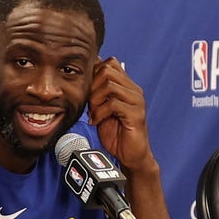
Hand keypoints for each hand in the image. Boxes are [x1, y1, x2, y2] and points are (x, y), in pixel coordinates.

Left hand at [88, 57, 152, 171]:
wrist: (130, 155)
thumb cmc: (116, 133)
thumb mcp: (101, 108)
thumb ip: (96, 93)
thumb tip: (83, 78)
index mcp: (126, 86)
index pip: (109, 63)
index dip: (93, 73)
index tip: (87, 91)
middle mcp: (133, 90)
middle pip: (107, 70)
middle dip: (92, 86)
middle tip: (90, 103)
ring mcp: (136, 101)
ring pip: (109, 85)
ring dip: (95, 100)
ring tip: (93, 113)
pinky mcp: (136, 114)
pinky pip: (113, 104)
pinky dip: (100, 113)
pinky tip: (96, 121)